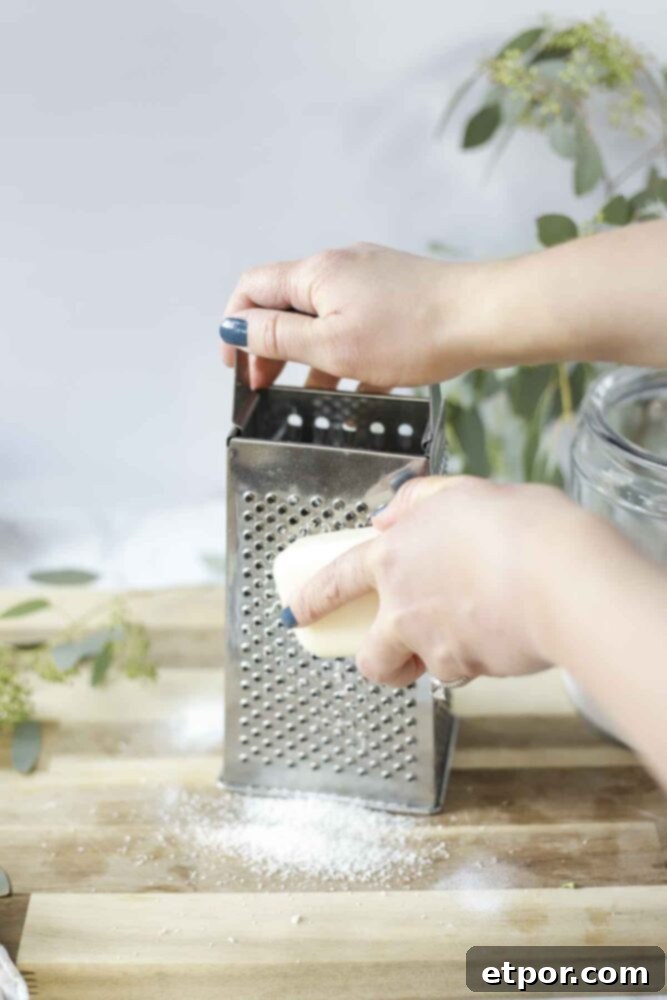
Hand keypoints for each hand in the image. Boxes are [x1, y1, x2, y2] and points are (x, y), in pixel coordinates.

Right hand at [220, 243, 492, 389]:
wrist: (483, 317)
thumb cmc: (413, 331)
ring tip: (311, 397)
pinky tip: (357, 387)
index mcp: (316, 275)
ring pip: (324, 320)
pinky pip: (356, 325)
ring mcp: (370, 280)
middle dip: (271, 348)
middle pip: (286, 306)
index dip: (234, 327)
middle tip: (267, 388)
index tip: (237, 367)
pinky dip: (346, 353)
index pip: (252, 289)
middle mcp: (339, 268)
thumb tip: (233, 328)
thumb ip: (278, 337)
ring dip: (310, 357)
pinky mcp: (396, 296)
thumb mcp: (332, 346)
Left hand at [283, 475, 580, 686]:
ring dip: (438, 660)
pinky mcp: (467, 669)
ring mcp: (432, 643)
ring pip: (423, 668)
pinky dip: (480, 658)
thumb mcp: (466, 493)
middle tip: (403, 653)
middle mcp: (403, 605)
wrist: (561, 579)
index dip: (312, 599)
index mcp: (395, 555)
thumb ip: (421, 503)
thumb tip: (388, 516)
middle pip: (370, 657)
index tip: (294, 615)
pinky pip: (467, 670)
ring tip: (476, 631)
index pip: (336, 580)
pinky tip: (506, 630)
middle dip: (380, 662)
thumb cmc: (520, 528)